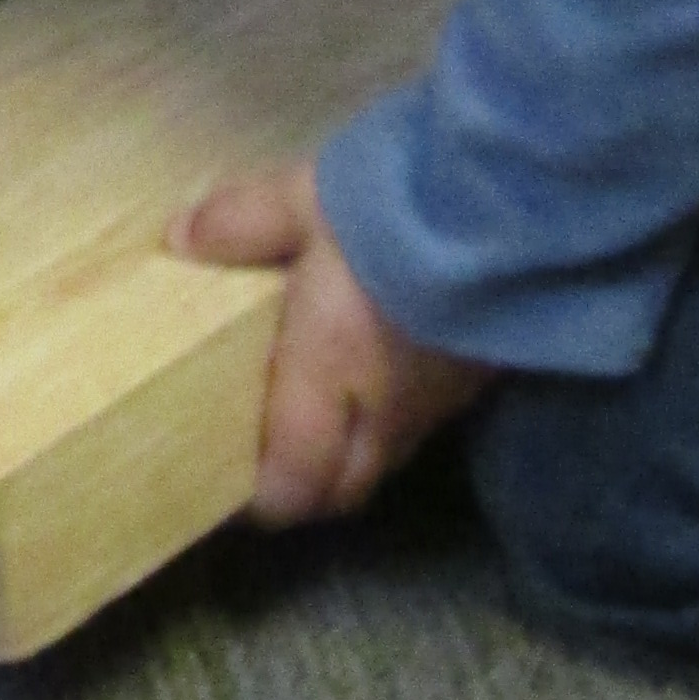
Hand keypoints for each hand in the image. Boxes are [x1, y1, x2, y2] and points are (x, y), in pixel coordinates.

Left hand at [177, 157, 492, 525]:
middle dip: (306, 485)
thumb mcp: (304, 200)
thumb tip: (181, 239)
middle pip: (342, 489)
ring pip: (385, 459)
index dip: (262, 499)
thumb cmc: (396, 210)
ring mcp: (438, 402)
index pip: (293, 486)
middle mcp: (383, 411)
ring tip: (318, 409)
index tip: (229, 480)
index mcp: (327, 380)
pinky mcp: (479, 379)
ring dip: (350, 451)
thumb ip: (241, 222)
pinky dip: (391, 416)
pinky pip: (423, 423)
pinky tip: (379, 367)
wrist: (517, 206)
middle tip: (270, 452)